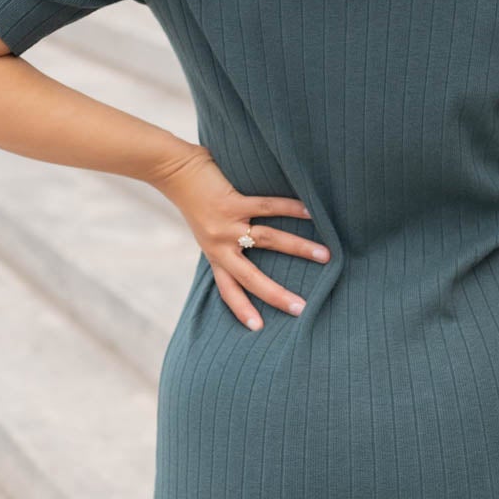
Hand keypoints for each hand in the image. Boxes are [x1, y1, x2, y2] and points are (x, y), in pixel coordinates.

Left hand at [153, 143, 328, 330]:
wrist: (172, 169)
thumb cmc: (194, 197)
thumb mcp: (208, 228)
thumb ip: (228, 239)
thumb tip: (257, 244)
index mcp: (214, 254)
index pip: (228, 289)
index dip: (241, 309)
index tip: (259, 328)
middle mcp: (219, 245)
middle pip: (250, 277)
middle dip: (276, 294)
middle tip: (301, 308)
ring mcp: (226, 224)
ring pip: (269, 240)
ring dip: (300, 248)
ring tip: (326, 256)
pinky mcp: (231, 202)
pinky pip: (267, 207)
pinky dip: (291, 209)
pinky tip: (311, 212)